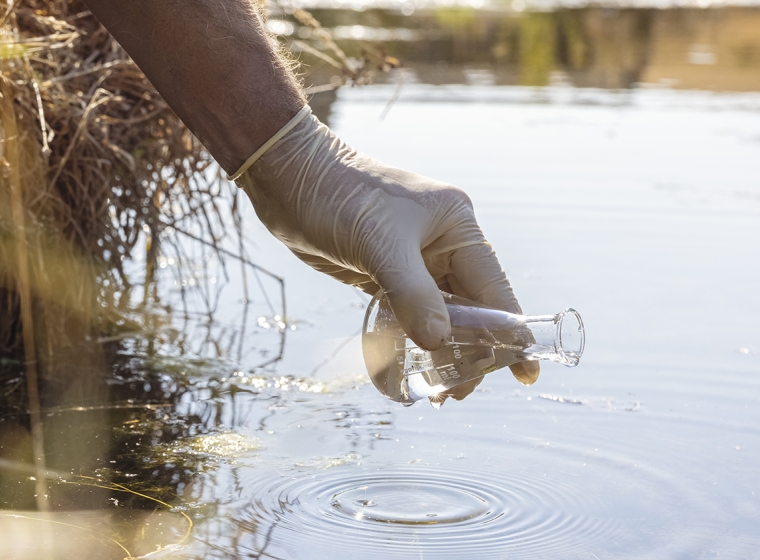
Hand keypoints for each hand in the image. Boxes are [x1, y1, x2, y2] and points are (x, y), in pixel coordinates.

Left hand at [236, 108, 538, 388]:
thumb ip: (412, 294)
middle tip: (458, 392)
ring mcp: (415, 260)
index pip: (493, 287)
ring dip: (442, 350)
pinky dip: (414, 339)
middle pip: (470, 307)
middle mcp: (442, 244)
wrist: (288, 178)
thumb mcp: (380, 244)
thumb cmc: (338, 197)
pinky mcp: (386, 273)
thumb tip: (439, 343)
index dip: (509, 331)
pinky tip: (414, 366)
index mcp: (456, 226)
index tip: (524, 372)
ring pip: (441, 314)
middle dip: (471, 350)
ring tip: (439, 391)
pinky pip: (410, 313)